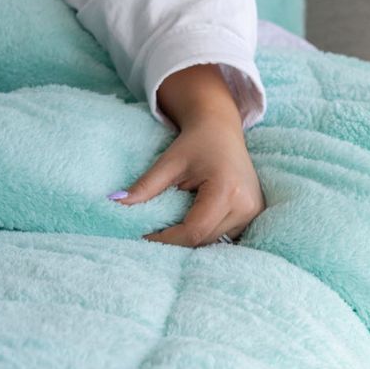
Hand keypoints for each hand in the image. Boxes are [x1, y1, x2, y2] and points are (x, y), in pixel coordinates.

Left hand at [111, 112, 265, 247]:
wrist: (221, 127)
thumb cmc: (195, 142)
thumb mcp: (169, 162)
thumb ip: (145, 186)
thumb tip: (115, 203)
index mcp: (227, 190)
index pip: (194, 231)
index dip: (166, 239)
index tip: (144, 237)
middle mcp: (246, 205)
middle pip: (204, 239)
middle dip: (177, 240)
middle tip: (153, 232)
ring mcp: (254, 211)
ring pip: (215, 241)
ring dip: (193, 238)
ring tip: (172, 225)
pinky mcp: (255, 213)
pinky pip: (226, 234)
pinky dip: (207, 232)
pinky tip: (192, 221)